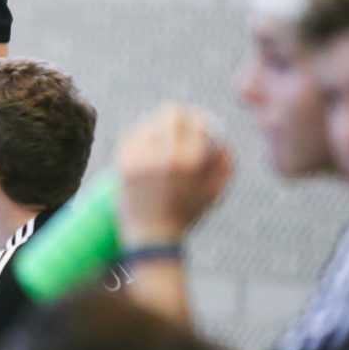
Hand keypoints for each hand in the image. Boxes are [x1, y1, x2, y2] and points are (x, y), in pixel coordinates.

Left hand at [115, 103, 232, 246]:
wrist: (151, 238)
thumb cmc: (187, 213)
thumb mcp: (216, 191)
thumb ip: (225, 160)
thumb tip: (221, 133)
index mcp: (191, 161)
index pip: (196, 120)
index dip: (199, 119)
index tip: (199, 125)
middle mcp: (165, 156)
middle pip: (171, 112)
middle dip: (178, 116)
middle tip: (179, 124)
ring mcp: (140, 158)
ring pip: (150, 121)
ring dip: (158, 127)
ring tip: (162, 141)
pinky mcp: (123, 162)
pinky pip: (133, 134)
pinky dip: (141, 137)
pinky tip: (146, 148)